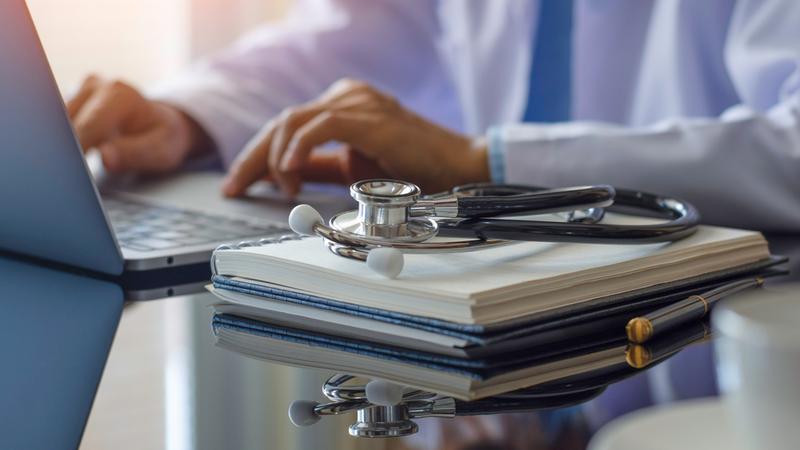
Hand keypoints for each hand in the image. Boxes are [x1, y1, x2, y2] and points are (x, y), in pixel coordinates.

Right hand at [67, 75, 211, 173]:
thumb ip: (134, 154)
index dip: (77, 152)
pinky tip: (76, 155)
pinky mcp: (74, 99)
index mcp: (121, 96)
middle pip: (68, 122)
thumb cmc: (164, 137)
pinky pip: (59, 122)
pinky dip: (64, 141)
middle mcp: (99, 86)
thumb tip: (106, 157)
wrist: (165, 123)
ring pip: (58, 123)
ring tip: (77, 167)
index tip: (74, 174)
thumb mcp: (162, 150)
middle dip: (68, 150)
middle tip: (73, 175)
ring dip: (64, 146)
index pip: (88, 127)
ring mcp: (84, 90)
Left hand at [222, 79, 489, 196]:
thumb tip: (282, 178)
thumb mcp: (353, 170)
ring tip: (282, 187)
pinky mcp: (369, 116)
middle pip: (282, 121)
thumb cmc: (412, 169)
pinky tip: (290, 170)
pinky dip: (299, 147)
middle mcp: (346, 96)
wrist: (458, 166)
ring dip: (277, 158)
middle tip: (235, 187)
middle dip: (253, 157)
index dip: (256, 155)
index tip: (237, 183)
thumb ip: (318, 169)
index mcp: (342, 105)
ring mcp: (357, 102)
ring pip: (294, 121)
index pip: (286, 126)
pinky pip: (320, 126)